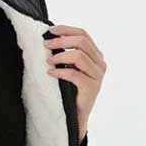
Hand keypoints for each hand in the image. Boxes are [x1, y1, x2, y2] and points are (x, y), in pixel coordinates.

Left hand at [43, 25, 106, 141]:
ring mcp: (97, 76)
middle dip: (61, 41)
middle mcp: (100, 64)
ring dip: (60, 56)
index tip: (50, 30)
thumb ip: (67, 53)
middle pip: (82, 42)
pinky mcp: (92, 88)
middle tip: (45, 45)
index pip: (83, 34)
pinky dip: (60, 71)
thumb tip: (50, 38)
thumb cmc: (70, 90)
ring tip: (48, 61)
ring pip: (79, 56)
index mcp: (96, 56)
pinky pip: (74, 74)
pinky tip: (50, 73)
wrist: (75, 116)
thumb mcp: (70, 67)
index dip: (66, 30)